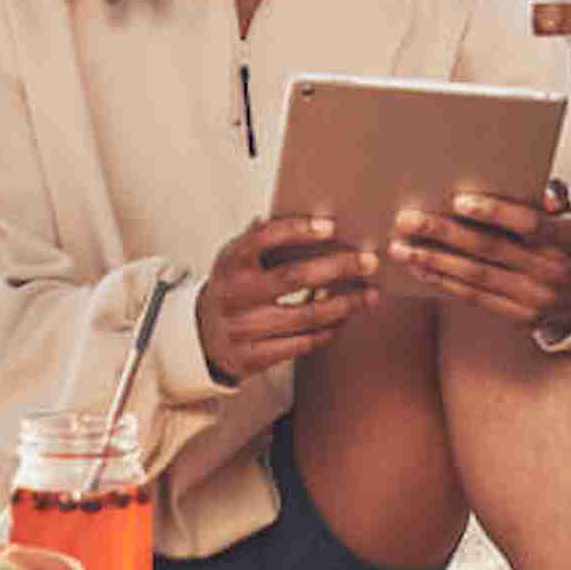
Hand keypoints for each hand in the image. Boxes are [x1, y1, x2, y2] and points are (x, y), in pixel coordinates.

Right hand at [197, 215, 379, 383]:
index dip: (297, 231)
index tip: (330, 226)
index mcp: (231, 262)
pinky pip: (300, 344)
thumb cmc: (234, 286)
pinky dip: (328, 331)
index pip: (264, 239)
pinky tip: (344, 319)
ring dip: (344, 304)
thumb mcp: (239, 257)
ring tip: (369, 294)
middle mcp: (234, 295)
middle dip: (338, 268)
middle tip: (369, 262)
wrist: (201, 336)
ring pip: (305, 316)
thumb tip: (311, 212)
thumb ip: (267, 236)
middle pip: (295, 277)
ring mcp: (242, 328)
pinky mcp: (252, 357)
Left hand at [388, 178, 570, 337]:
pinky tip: (421, 270)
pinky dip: (445, 283)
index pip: (529, 224)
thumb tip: (545, 192)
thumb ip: (556, 197)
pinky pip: (475, 298)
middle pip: (491, 249)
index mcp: (566, 238)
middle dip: (445, 233)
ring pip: (476, 276)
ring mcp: (535, 297)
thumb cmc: (563, 243)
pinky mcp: (519, 317)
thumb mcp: (569, 216)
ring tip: (402, 248)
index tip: (459, 201)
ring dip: (434, 261)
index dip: (495, 213)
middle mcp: (552, 270)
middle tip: (409, 220)